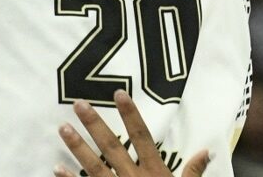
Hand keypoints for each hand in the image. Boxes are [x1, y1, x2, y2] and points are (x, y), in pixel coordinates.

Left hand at [56, 91, 210, 176]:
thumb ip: (193, 172)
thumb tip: (206, 150)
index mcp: (155, 173)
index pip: (142, 138)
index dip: (131, 115)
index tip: (119, 94)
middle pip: (112, 148)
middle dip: (95, 125)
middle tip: (78, 104)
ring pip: (94, 167)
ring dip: (78, 148)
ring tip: (62, 128)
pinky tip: (56, 167)